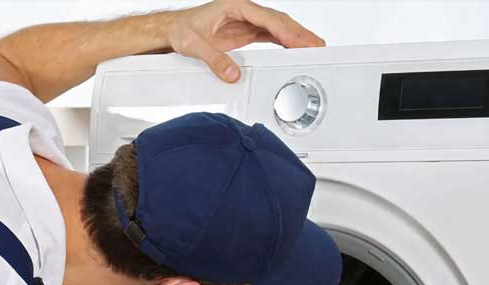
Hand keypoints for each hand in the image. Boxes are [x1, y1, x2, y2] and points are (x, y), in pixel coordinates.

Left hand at [167, 1, 324, 82]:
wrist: (172, 30)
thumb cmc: (181, 30)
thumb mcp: (194, 46)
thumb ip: (213, 60)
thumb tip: (232, 74)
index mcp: (235, 6)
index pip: (267, 18)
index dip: (286, 30)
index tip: (299, 42)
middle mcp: (244, 11)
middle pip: (278, 21)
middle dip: (299, 33)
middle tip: (316, 46)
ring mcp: (245, 22)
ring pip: (277, 27)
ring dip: (295, 37)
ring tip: (312, 48)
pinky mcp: (244, 33)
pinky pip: (269, 36)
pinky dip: (283, 43)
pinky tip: (294, 50)